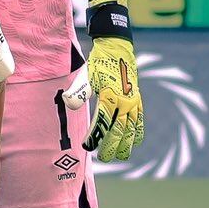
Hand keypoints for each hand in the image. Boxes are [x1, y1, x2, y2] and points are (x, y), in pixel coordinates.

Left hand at [85, 31, 144, 161]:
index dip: (95, 136)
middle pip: (119, 129)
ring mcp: (134, 101)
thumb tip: (68, 102)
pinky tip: (135, 142)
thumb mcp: (85, 75)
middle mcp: (125, 100)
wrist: (117, 48)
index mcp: (110, 96)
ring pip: (132, 127)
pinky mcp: (138, 99)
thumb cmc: (98, 63)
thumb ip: (78, 90)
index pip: (102, 121)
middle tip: (104, 158)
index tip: (87, 147)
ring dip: (126, 143)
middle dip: (112, 145)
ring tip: (120, 156)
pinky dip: (138, 132)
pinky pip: (140, 119)